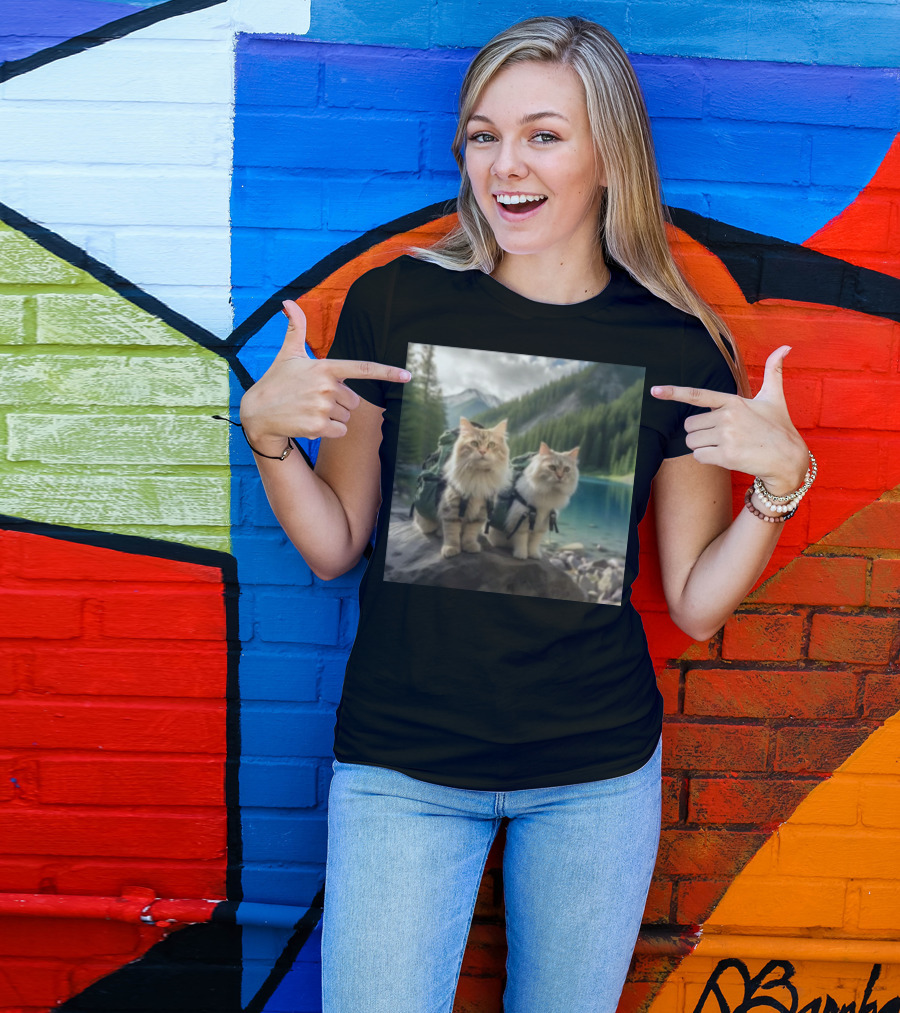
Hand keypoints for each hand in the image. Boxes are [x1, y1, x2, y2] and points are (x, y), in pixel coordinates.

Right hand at [240, 300, 410, 450]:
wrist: (257, 413)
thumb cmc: (276, 381)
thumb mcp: (288, 354)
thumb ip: (296, 328)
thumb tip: (287, 301)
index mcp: (325, 367)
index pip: (363, 368)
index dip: (387, 372)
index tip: (408, 375)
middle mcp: (327, 386)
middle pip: (355, 401)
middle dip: (340, 403)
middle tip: (315, 400)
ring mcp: (322, 407)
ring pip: (347, 418)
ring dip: (333, 418)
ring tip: (310, 411)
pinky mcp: (318, 427)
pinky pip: (340, 432)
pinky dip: (330, 432)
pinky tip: (310, 424)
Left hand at [650, 345, 808, 494]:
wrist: (788, 459)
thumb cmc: (779, 427)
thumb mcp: (774, 397)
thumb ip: (773, 371)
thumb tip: (785, 346)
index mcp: (733, 401)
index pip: (698, 395)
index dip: (674, 392)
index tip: (655, 391)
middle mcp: (727, 417)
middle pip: (689, 426)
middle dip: (699, 433)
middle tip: (721, 436)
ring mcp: (726, 436)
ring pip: (691, 442)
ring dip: (702, 447)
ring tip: (725, 446)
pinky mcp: (726, 455)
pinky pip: (699, 457)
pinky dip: (707, 459)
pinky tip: (725, 457)